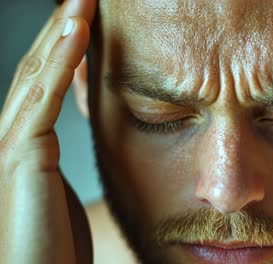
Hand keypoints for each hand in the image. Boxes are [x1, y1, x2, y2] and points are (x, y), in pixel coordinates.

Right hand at [0, 0, 95, 262]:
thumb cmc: (50, 246)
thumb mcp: (55, 192)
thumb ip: (54, 158)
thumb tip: (74, 135)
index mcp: (23, 142)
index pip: (45, 80)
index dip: (63, 45)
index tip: (85, 16)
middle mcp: (10, 135)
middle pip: (39, 68)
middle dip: (60, 27)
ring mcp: (10, 143)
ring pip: (39, 74)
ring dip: (61, 31)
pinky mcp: (20, 157)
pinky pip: (45, 98)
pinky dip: (62, 62)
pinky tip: (77, 32)